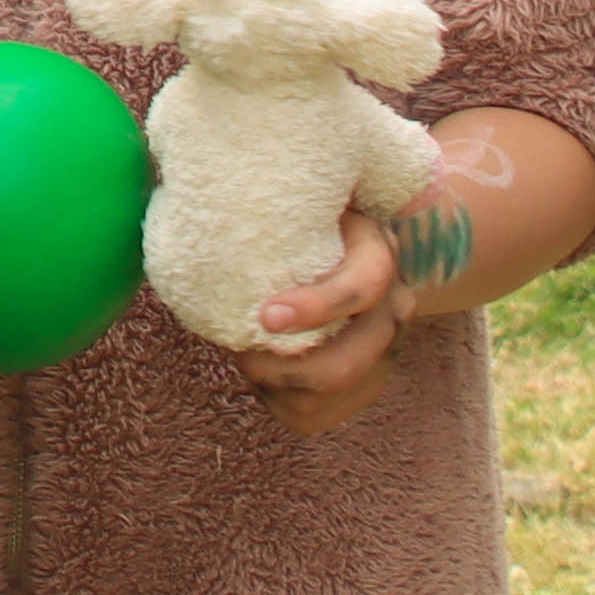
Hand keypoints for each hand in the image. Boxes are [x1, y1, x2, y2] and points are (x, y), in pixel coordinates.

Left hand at [239, 197, 425, 434]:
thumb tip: (202, 179)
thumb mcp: (301, 204)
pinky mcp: (362, 387)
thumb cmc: (303, 223)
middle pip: (344, 366)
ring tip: (247, 356)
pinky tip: (264, 375)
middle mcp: (393, 311)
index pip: (365, 287)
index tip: (266, 315)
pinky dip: (278, 401)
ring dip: (275, 384)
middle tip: (240, 350)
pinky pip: (316, 416)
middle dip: (282, 367)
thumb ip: (271, 200)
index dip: (318, 307)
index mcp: (380, 257)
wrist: (341, 251)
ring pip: (327, 397)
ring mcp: (383, 354)